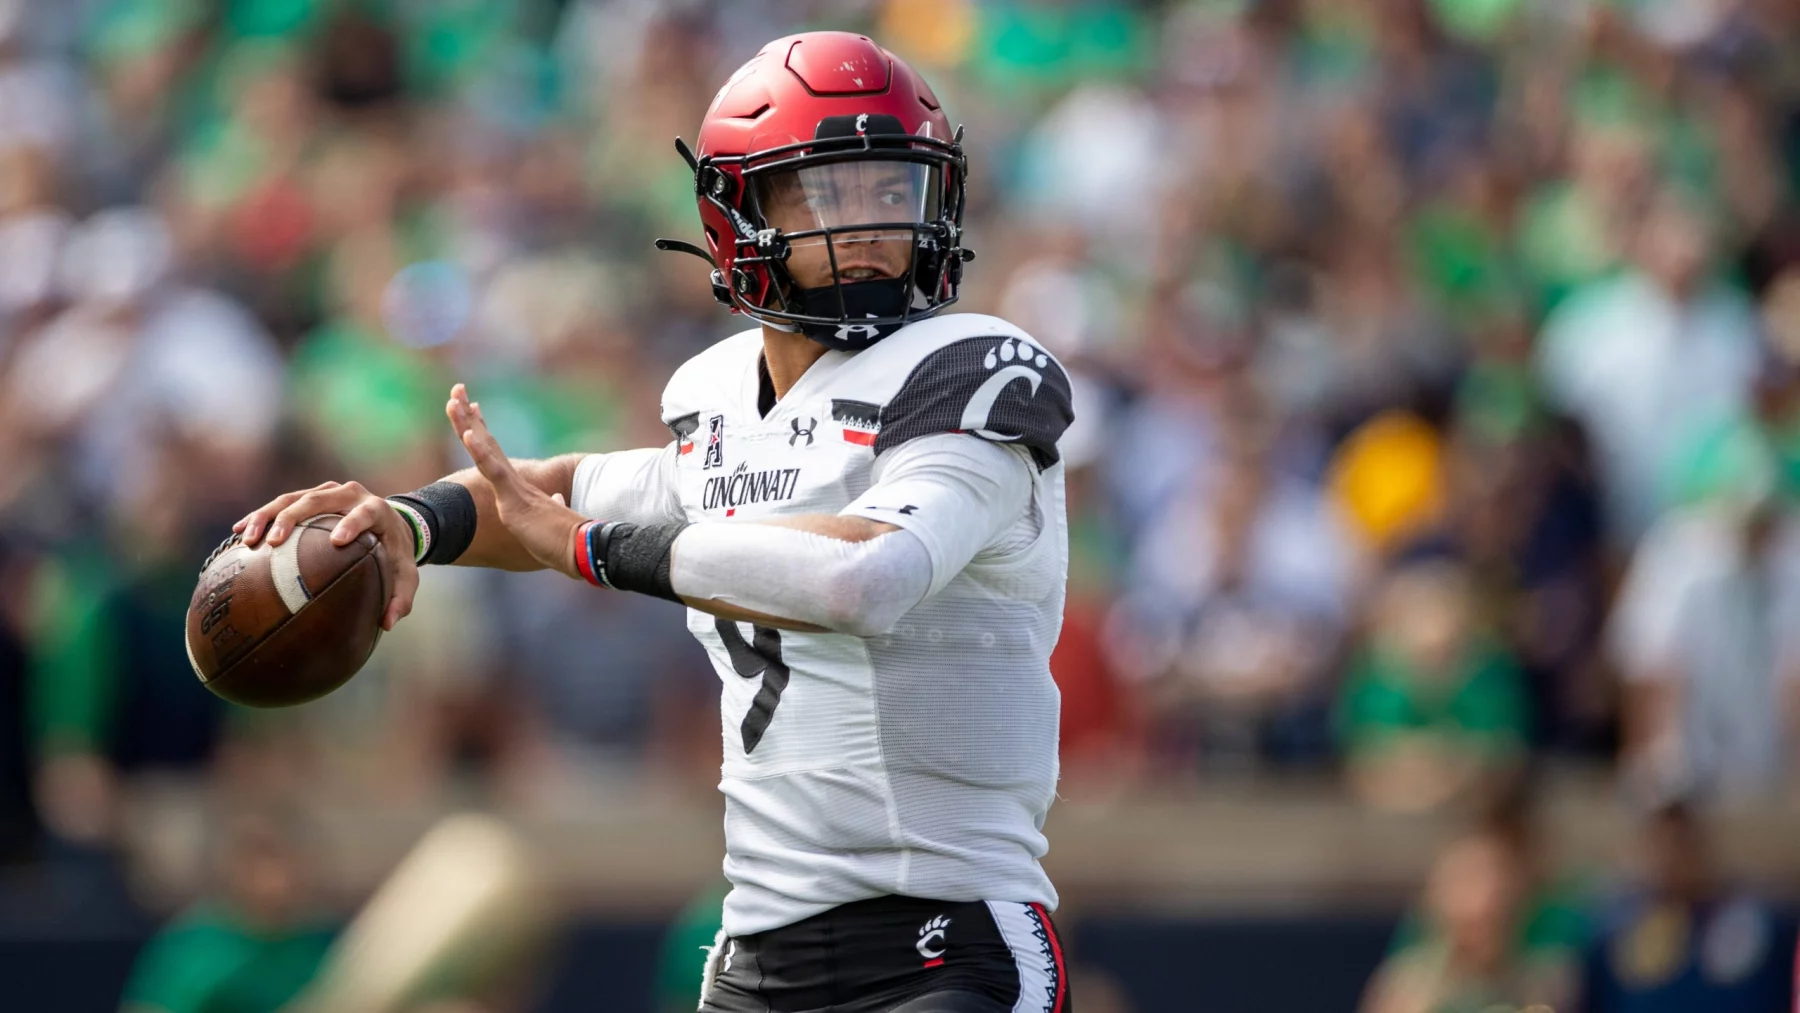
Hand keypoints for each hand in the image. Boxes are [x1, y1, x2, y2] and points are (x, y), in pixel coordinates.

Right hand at [234, 479, 420, 629]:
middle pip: (319, 499)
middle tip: (273, 542)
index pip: (365, 513)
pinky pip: (282, 501)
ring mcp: (329, 491)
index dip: (352, 523)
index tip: (338, 541)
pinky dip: (261, 515)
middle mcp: (351, 494)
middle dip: (293, 518)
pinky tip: (240, 532)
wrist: (391, 523)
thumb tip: (387, 624)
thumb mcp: (406, 574)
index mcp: (377, 510)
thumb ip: (402, 597)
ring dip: (267, 515)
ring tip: (249, 539)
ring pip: (294, 497)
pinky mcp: (312, 494)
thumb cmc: (396, 553)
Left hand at [447, 383, 583, 577]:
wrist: (581, 548)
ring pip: (485, 449)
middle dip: (469, 416)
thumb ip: (552, 506)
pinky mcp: (515, 498)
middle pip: (486, 442)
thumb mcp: (550, 521)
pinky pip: (494, 471)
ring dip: (467, 424)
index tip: (474, 408)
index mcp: (519, 487)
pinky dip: (480, 452)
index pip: (495, 453)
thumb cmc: (567, 540)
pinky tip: (468, 434)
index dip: (482, 430)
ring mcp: (514, 487)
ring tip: (454, 401)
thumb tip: (557, 498)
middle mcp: (515, 481)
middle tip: (457, 389)